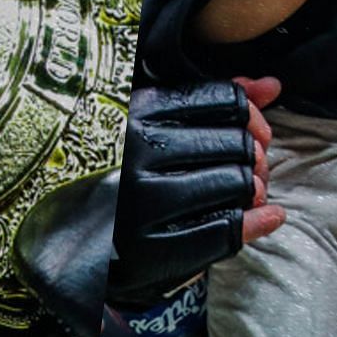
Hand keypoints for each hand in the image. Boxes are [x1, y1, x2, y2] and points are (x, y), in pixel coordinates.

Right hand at [109, 78, 283, 307]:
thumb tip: (272, 86)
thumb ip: (212, 101)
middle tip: (253, 172)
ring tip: (247, 196)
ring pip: (236, 183)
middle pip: (236, 142)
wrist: (64, 239)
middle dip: (255, 158)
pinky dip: (253, 225)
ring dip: (254, 191)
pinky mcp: (147, 251)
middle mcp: (135, 154)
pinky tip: (264, 219)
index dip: (251, 116)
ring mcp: (139, 204)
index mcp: (134, 114)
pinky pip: (223, 232)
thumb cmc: (119, 173)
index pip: (223, 100)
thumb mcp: (152, 125)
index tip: (252, 133)